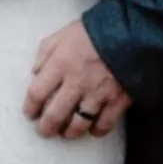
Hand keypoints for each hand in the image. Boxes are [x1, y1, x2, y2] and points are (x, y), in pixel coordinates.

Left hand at [24, 19, 130, 139]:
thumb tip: (35, 73)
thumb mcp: (63, 33)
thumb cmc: (94, 30)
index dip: (30, 108)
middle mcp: (76, 83)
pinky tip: (92, 129)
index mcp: (60, 64)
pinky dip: (96, 131)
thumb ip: (45, 52)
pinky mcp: (117, 101)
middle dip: (46, 128)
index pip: (36, 94)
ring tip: (65, 132)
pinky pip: (103, 126)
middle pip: (54, 116)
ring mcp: (97, 95)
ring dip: (68, 133)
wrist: (132, 31)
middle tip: (44, 130)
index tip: (30, 113)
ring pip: (77, 126)